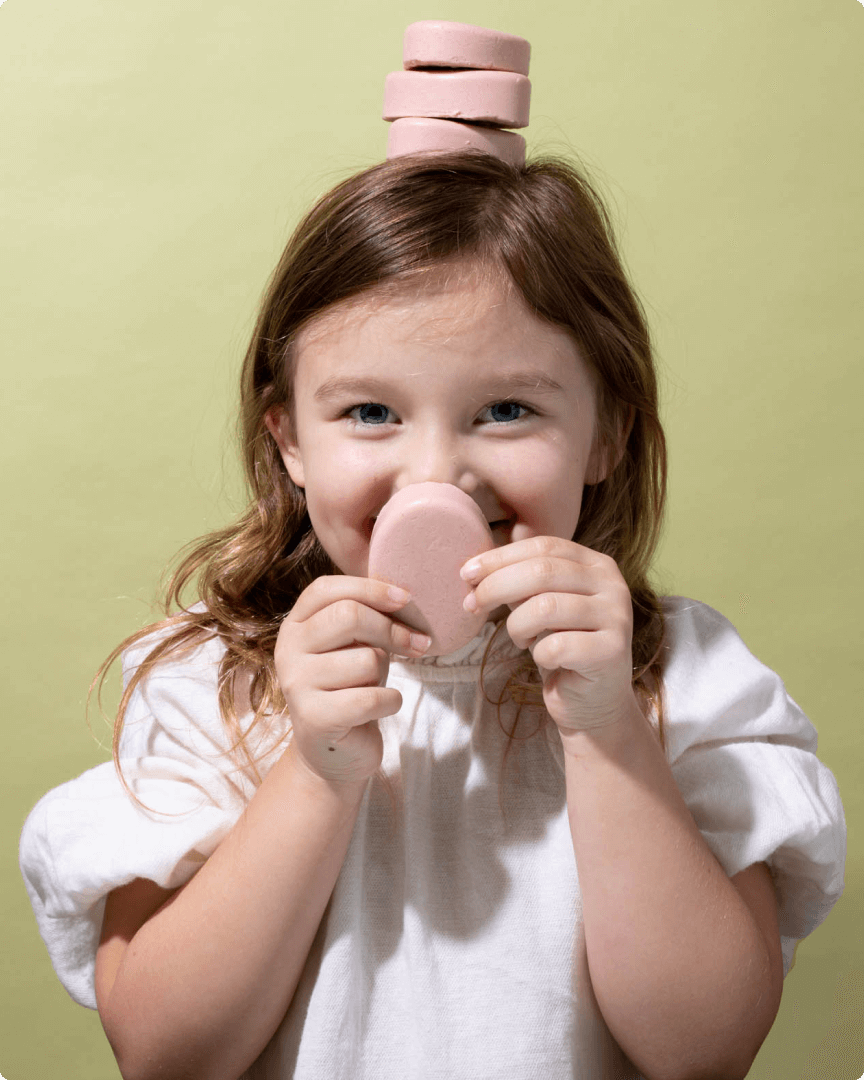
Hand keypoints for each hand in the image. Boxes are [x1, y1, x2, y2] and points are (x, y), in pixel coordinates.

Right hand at [274, 577, 430, 787]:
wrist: (334, 751)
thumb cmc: (349, 687)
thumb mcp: (355, 644)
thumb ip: (367, 616)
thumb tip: (405, 598)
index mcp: (295, 625)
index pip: (326, 588)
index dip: (369, 588)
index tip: (405, 599)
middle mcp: (288, 650)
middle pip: (348, 616)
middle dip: (391, 629)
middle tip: (418, 643)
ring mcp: (297, 685)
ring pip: (366, 659)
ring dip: (386, 673)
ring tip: (374, 686)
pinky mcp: (314, 718)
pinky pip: (371, 697)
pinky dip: (391, 701)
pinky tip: (382, 706)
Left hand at [460, 536, 635, 735]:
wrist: (593, 702)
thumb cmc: (562, 647)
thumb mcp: (540, 606)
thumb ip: (520, 582)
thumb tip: (475, 570)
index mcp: (596, 565)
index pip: (544, 546)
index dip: (501, 558)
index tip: (466, 574)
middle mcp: (613, 585)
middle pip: (542, 572)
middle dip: (496, 586)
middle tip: (471, 605)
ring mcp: (616, 617)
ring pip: (545, 607)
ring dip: (517, 626)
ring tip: (520, 639)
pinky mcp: (612, 652)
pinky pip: (556, 646)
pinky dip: (538, 654)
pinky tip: (543, 658)